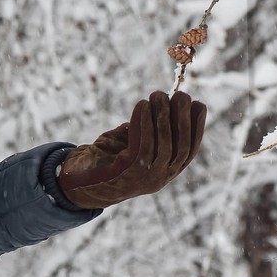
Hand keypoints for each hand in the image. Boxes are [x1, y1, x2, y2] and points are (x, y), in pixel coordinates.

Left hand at [58, 90, 206, 209]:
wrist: (77, 182)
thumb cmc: (107, 158)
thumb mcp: (133, 142)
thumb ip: (150, 129)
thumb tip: (165, 102)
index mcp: (165, 172)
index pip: (189, 151)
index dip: (197, 128)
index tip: (199, 105)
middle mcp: (160, 179)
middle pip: (180, 148)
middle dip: (183, 119)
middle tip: (182, 95)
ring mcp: (145, 179)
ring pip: (163, 146)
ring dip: (163, 118)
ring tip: (159, 95)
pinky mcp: (128, 174)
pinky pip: (142, 146)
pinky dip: (144, 124)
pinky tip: (142, 106)